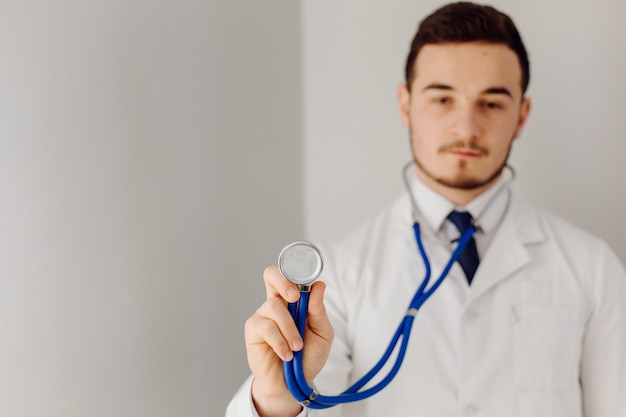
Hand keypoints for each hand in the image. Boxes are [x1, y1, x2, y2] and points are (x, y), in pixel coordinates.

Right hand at [244, 265, 333, 416]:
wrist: (294, 385)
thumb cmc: (308, 356)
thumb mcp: (322, 333)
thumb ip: (319, 310)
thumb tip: (319, 285)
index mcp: (294, 300)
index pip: (290, 275)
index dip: (295, 271)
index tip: (307, 283)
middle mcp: (276, 303)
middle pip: (270, 274)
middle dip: (283, 281)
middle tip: (295, 298)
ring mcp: (263, 316)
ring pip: (274, 307)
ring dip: (290, 329)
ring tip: (297, 347)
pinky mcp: (253, 331)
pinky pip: (266, 327)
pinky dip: (280, 342)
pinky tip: (286, 355)